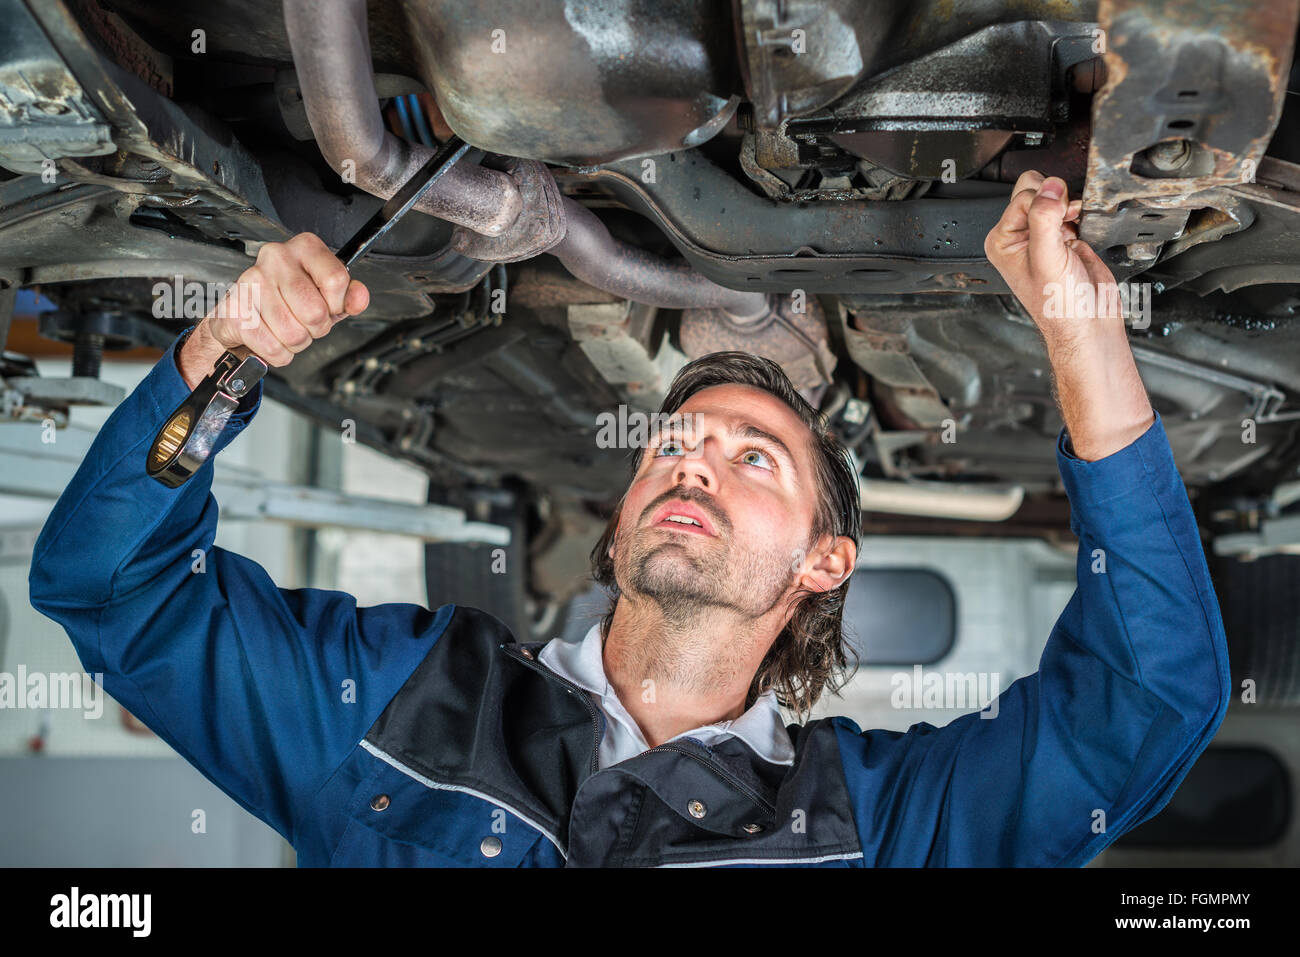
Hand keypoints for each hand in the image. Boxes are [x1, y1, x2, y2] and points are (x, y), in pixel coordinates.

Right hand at [178, 232, 368, 388]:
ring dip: (296, 342)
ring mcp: (252, 280)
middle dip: (316, 328)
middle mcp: (276, 257)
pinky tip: (271, 337)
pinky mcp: (236, 308)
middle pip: (315, 311)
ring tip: (286, 328)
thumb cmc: (289, 301)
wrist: (243, 313)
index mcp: (304, 247)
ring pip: (294, 334)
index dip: (337, 304)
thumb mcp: (328, 296)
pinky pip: (272, 348)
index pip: (336, 280)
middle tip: (305, 321)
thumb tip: (359, 297)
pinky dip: (278, 353)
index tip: (329, 305)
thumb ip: (349, 297)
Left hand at [984, 171, 1119, 345]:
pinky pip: (1072, 208)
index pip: (1022, 196)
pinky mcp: (1065, 236)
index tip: (1057, 220)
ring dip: (1069, 208)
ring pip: (1055, 197)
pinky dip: (1081, 215)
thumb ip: (1044, 217)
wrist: (1089, 321)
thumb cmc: (1060, 304)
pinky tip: (1080, 233)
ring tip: (1071, 232)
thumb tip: (1050, 186)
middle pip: (1036, 190)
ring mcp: (1043, 235)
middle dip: (1056, 201)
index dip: (1044, 203)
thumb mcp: (1046, 256)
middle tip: (1064, 224)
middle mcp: (1019, 236)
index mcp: (1002, 241)